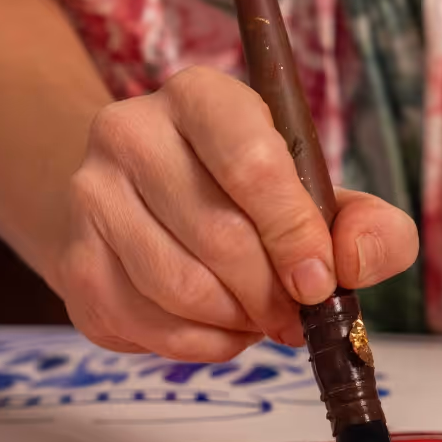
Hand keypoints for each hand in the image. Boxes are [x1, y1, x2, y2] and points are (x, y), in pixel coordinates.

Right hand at [48, 67, 418, 361]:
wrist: (146, 201)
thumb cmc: (246, 198)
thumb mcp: (317, 194)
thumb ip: (367, 227)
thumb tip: (350, 265)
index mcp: (201, 96)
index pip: (251, 162)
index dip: (293, 234)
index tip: (318, 283)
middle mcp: (131, 131)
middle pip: (217, 235)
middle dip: (270, 293)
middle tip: (294, 316)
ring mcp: (91, 196)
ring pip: (179, 287)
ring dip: (235, 322)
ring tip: (257, 317)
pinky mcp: (74, 260)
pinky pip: (145, 325)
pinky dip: (198, 344)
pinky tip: (218, 328)